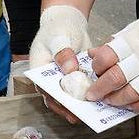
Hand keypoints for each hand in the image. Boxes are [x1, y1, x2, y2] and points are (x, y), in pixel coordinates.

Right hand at [29, 5, 90, 123]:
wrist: (68, 23)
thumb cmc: (58, 29)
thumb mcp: (58, 38)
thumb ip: (63, 53)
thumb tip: (70, 69)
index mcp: (39, 71)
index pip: (45, 90)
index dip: (56, 100)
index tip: (67, 106)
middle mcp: (50, 80)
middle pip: (57, 99)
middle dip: (70, 108)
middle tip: (82, 115)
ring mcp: (63, 82)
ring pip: (70, 98)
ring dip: (80, 105)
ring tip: (92, 111)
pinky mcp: (75, 81)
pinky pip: (81, 91)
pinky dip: (89, 96)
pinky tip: (99, 100)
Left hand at [85, 4, 138, 111]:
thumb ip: (116, 43)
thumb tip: (95, 54)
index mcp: (134, 42)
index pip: (106, 57)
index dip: (96, 67)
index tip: (94, 71)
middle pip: (114, 78)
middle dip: (99, 89)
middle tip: (93, 94)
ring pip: (128, 94)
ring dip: (115, 100)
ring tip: (109, 100)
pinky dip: (135, 106)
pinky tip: (129, 104)